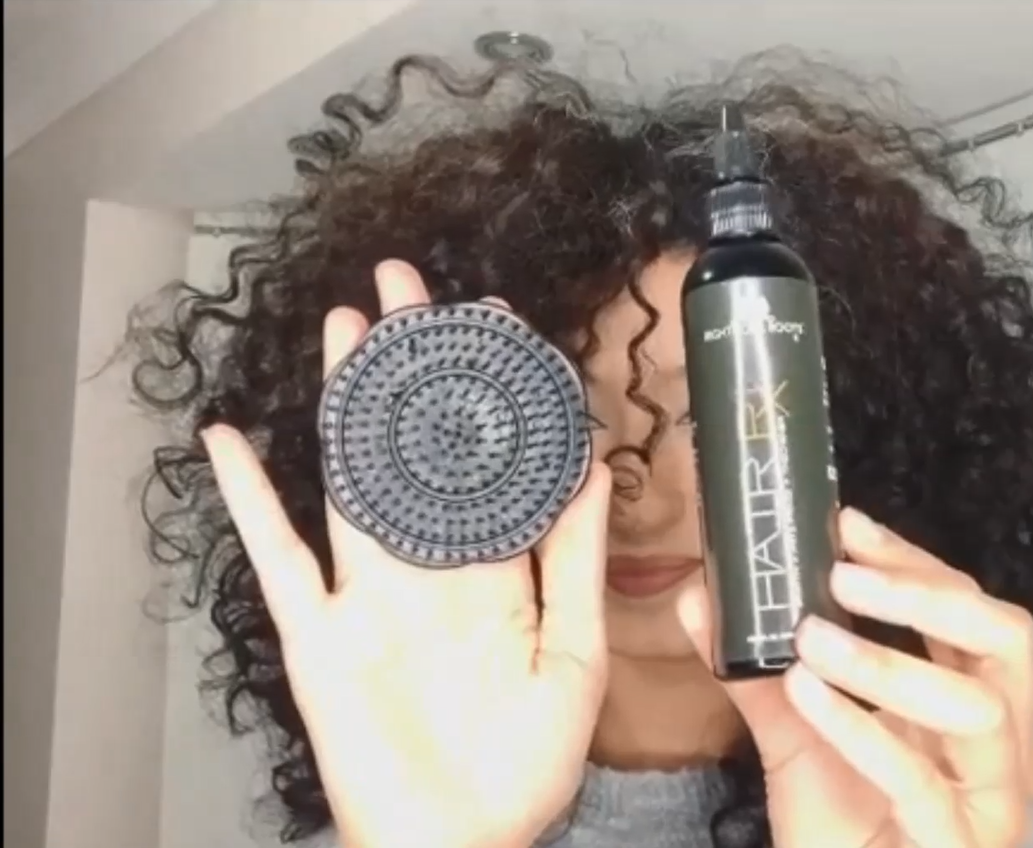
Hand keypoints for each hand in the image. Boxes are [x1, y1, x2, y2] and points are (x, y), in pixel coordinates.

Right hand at [201, 260, 612, 847]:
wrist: (467, 840)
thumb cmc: (530, 764)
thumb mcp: (578, 654)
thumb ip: (579, 560)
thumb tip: (597, 468)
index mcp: (499, 570)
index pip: (494, 458)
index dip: (493, 390)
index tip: (496, 320)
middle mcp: (431, 567)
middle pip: (418, 447)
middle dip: (415, 368)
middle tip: (410, 286)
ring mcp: (370, 595)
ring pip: (354, 477)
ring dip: (349, 404)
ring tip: (348, 327)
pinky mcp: (318, 635)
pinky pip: (278, 556)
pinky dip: (251, 500)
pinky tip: (231, 442)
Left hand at [677, 508, 1032, 847]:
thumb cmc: (842, 832)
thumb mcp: (798, 742)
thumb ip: (757, 672)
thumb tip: (699, 598)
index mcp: (976, 704)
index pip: (970, 608)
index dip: (911, 561)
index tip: (845, 525)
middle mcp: (1004, 746)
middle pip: (1007, 637)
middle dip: (926, 594)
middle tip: (844, 575)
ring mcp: (992, 801)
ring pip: (977, 707)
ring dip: (888, 663)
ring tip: (809, 638)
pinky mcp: (960, 847)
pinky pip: (921, 783)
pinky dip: (861, 730)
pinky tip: (805, 694)